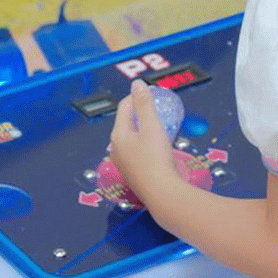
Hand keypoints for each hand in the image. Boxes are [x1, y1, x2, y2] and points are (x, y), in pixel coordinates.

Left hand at [109, 82, 178, 207]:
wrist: (162, 193)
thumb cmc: (155, 157)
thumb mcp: (152, 126)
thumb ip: (144, 103)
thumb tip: (137, 83)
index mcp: (118, 135)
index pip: (124, 107)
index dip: (138, 96)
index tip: (154, 94)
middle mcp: (116, 148)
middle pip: (126, 122)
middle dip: (140, 112)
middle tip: (158, 109)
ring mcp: (123, 163)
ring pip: (131, 137)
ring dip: (143, 128)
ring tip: (160, 126)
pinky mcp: (132, 174)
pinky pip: (136, 150)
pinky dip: (145, 142)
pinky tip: (157, 147)